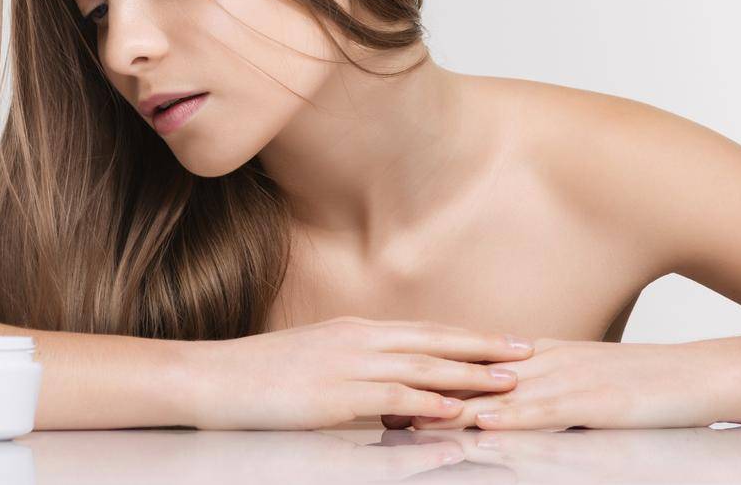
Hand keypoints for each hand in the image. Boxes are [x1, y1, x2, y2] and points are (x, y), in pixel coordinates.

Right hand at [184, 315, 533, 429]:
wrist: (211, 378)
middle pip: (436, 341)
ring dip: (471, 375)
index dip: (468, 337)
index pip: (426, 331)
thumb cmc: (258, 377)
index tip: (505, 340)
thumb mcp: (314, 362)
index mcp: (356, 332)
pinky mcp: (335, 394)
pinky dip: (429, 401)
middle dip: (485, 348)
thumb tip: (387, 387)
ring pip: (424, 366)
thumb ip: (354, 370)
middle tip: (529, 351)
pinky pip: (392, 397)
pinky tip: (456, 409)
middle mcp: (359, 340)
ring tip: (510, 381)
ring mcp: (348, 365)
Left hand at [405, 338, 720, 430]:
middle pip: (475, 377)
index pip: (472, 365)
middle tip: (379, 407)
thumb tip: (499, 407)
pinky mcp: (594, 401)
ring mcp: (569, 378)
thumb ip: (540, 393)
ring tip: (410, 422)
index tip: (385, 387)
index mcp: (540, 356)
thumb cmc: (641, 385)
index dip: (428, 376)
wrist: (696, 375)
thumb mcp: (580, 383)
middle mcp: (545, 362)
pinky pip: (547, 411)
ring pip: (501, 394)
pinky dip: (513, 417)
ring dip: (454, 408)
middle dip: (427, 394)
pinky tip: (485, 424)